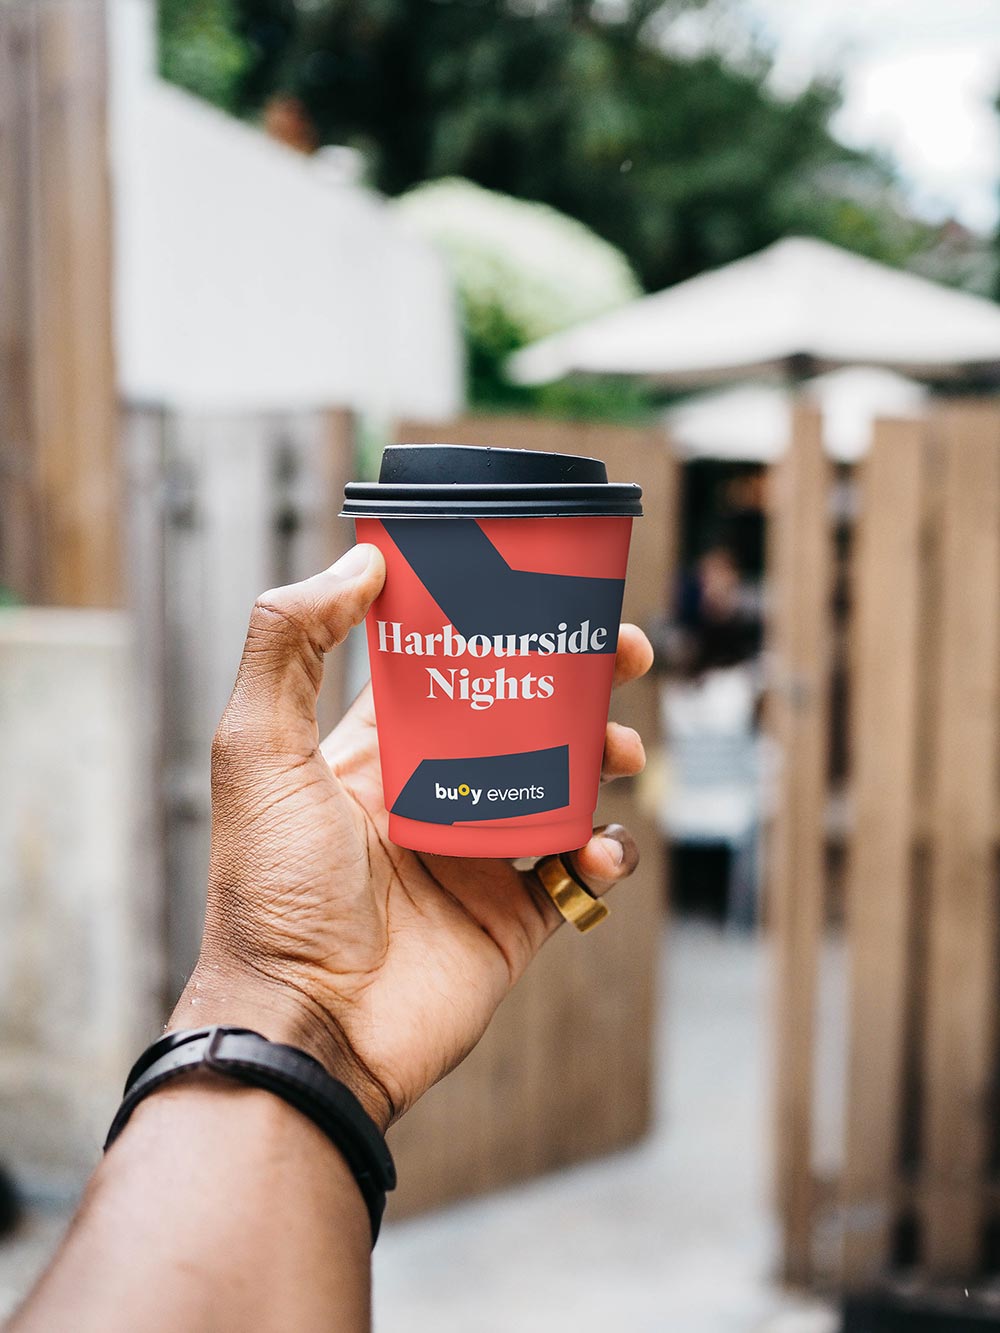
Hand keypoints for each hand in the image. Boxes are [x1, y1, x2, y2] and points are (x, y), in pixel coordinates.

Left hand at [170, 543, 651, 1130]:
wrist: (306, 1029)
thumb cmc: (270, 892)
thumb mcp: (257, 751)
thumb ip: (290, 646)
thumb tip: (360, 562)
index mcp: (379, 750)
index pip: (452, 667)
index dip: (503, 625)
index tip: (552, 591)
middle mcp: (435, 793)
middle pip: (527, 716)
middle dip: (581, 680)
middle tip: (624, 657)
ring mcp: (480, 855)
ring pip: (567, 783)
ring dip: (607, 755)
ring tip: (623, 751)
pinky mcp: (516, 915)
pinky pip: (581, 868)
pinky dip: (607, 849)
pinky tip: (598, 846)